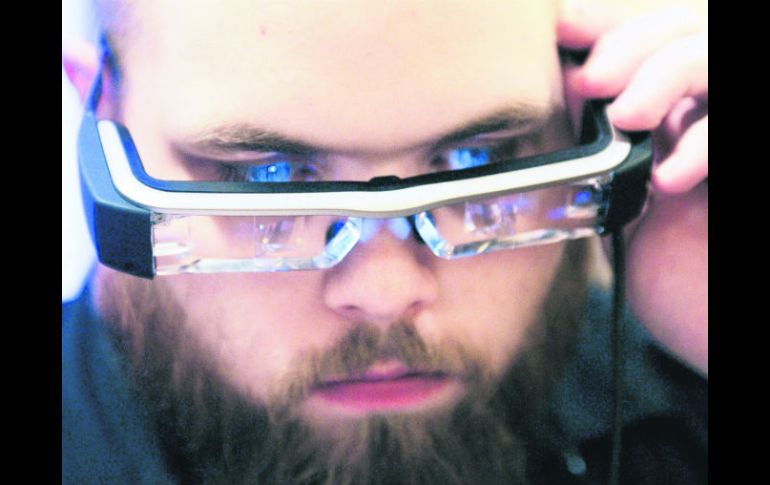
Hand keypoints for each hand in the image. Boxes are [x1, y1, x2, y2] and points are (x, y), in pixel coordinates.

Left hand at [558, 0, 707, 375]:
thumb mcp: (627, 203)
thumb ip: (606, 151)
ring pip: (716, 53)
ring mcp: (727, 133)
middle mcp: (716, 112)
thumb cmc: (679, 275)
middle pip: (693, 26)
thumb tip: (565, 93)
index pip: (659, 33)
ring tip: (627, 115)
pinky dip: (707, 141)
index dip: (614, 22)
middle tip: (592, 79)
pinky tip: (668, 176)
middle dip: (636, 39)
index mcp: (688, 109)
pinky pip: (732, 130)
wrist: (714, 327)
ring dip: (671, 72)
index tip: (563, 27)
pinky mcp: (740, 173)